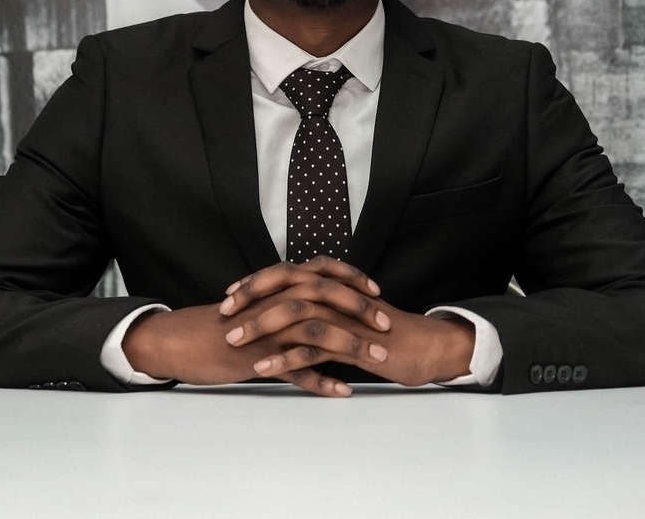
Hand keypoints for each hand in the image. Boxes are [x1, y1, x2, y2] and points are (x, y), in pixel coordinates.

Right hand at [121, 258, 385, 396]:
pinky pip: (296, 370)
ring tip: (376, 359)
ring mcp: (268, 329)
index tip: (376, 291)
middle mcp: (276, 301)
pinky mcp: (260, 357)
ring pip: (316, 331)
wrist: (185, 340)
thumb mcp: (258, 304)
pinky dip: (321, 381)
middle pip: (326, 297)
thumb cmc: (224, 323)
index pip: (322, 272)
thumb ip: (285, 300)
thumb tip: (315, 303)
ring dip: (350, 345)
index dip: (351, 279)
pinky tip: (342, 391)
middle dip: (360, 310)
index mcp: (277, 285)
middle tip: (386, 325)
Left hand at [222, 256, 475, 388]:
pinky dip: (286, 359)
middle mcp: (334, 294)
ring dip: (261, 328)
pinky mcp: (351, 343)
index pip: (286, 274)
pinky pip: (312, 349)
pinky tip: (264, 369)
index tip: (230, 295)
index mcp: (331, 284)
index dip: (256, 282)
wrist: (420, 346)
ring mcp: (342, 317)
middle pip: (285, 287)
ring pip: (294, 315)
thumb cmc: (381, 332)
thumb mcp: (346, 313)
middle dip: (251, 300)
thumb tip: (286, 309)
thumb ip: (320, 306)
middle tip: (223, 314)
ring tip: (235, 341)